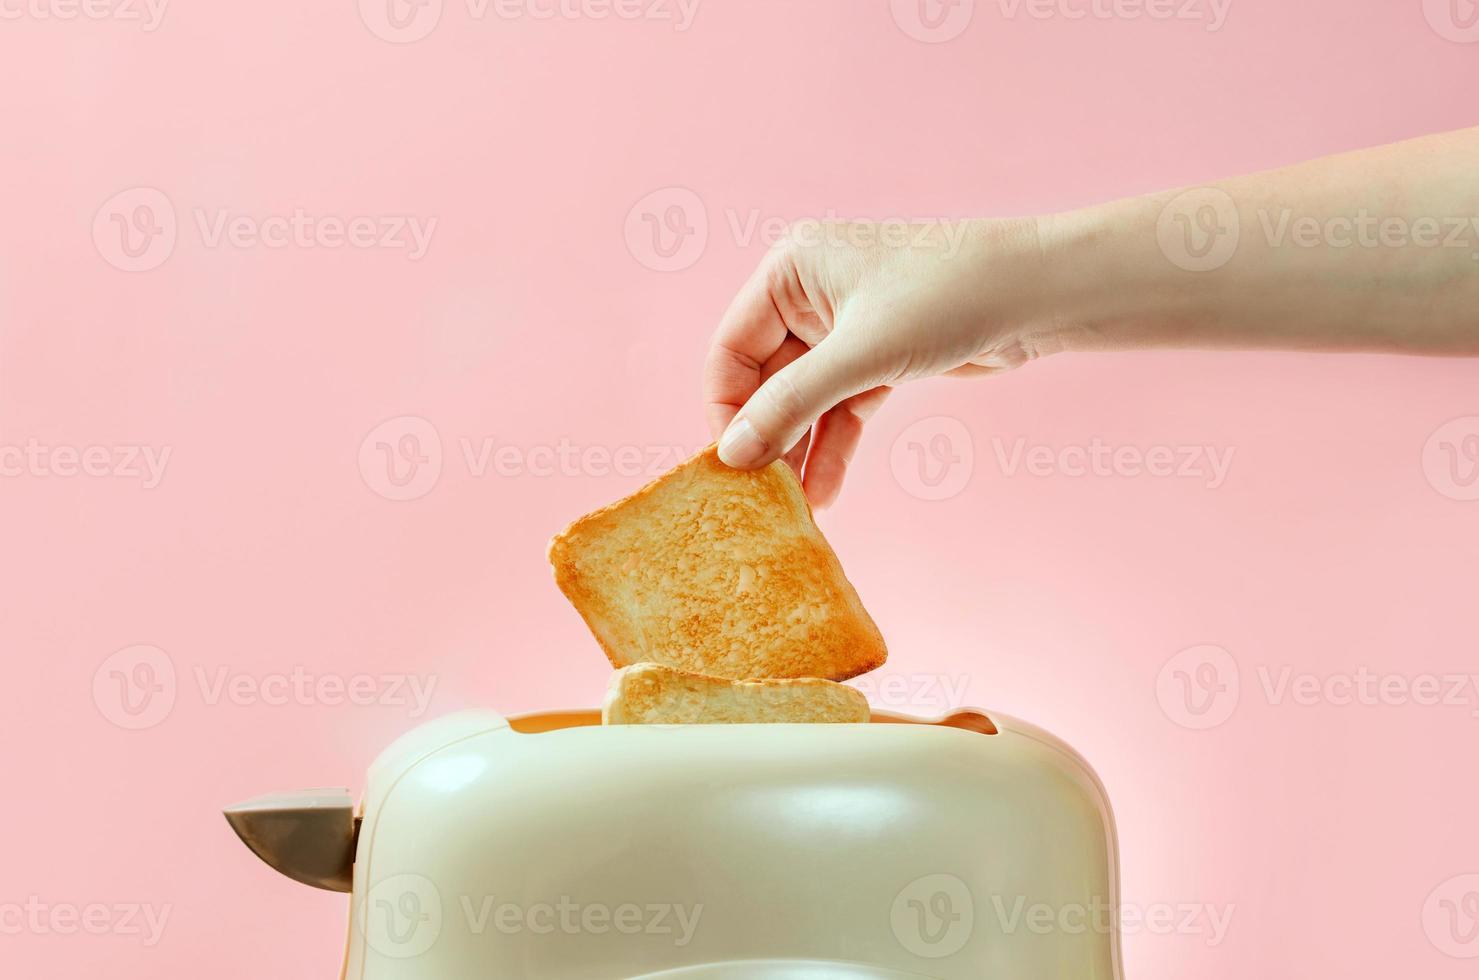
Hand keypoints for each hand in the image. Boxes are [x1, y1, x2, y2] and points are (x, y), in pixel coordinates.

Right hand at [703, 217, 1062, 506]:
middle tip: (761, 497)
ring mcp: (844, 328)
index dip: (726, 410)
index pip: (731, 349)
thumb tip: (732, 455)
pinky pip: (841, 408)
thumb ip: (791, 404)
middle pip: (765, 380)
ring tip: (794, 507)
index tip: (731, 467)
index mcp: (789, 270)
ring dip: (801, 451)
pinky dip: (834, 446)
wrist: (1040, 294)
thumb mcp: (860, 355)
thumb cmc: (949, 297)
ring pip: (805, 401)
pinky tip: (826, 490)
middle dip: (768, 437)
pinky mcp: (879, 357)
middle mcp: (809, 294)